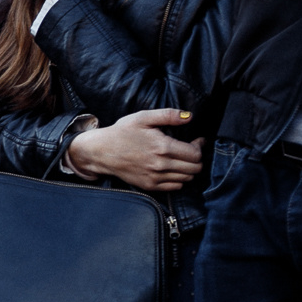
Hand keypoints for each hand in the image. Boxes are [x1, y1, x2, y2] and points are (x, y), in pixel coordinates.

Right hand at [66, 108, 203, 190]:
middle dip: (197, 158)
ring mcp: (155, 177)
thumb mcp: (143, 117)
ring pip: (187, 178)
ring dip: (189, 169)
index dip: (200, 146)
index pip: (195, 154)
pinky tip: (172, 169)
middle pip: (195, 168)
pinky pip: (175, 187)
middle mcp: (160, 165)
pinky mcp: (149, 185)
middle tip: (190, 150)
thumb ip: (168, 115)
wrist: (101, 152)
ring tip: (181, 159)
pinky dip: (179, 179)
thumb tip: (189, 116)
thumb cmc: (121, 133)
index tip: (196, 140)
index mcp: (162, 147)